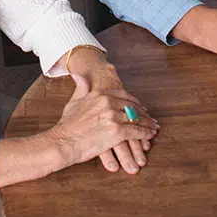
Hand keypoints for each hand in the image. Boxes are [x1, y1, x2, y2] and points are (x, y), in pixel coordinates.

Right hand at [78, 59, 151, 173]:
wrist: (63, 141)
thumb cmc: (67, 125)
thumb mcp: (74, 101)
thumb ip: (81, 87)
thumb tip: (78, 74)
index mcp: (100, 95)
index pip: (124, 95)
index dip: (134, 102)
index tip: (140, 107)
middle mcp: (108, 103)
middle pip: (132, 107)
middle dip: (143, 113)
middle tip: (151, 119)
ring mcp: (114, 117)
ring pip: (136, 119)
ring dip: (147, 124)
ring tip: (153, 128)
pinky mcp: (117, 132)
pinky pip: (136, 131)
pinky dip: (145, 134)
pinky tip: (149, 135)